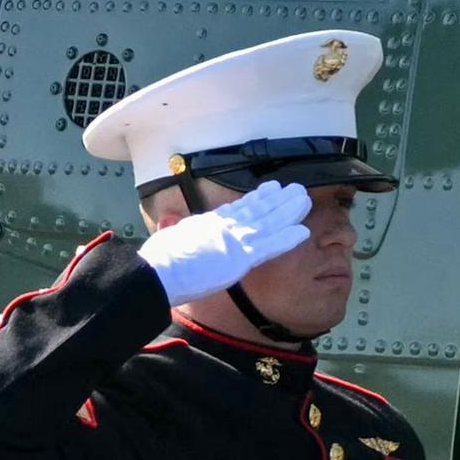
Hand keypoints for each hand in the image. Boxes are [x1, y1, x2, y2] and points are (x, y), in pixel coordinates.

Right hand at [136, 181, 312, 304]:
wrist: (156, 271)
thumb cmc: (157, 261)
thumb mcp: (168, 238)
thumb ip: (176, 231)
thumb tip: (170, 227)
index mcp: (206, 223)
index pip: (236, 209)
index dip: (255, 198)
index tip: (269, 189)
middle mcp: (222, 227)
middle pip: (256, 210)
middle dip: (277, 199)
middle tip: (295, 188)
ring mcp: (232, 241)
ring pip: (267, 223)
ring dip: (288, 211)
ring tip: (304, 199)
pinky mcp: (238, 258)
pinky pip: (268, 247)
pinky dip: (286, 239)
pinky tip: (303, 232)